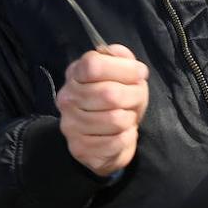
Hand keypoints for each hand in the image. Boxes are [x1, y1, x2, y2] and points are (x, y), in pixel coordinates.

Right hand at [57, 45, 149, 177]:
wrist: (108, 138)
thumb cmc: (118, 100)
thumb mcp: (124, 74)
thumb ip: (123, 59)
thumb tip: (129, 63)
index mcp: (76, 74)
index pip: (94, 65)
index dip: (124, 69)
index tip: (139, 74)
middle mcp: (67, 98)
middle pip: (109, 94)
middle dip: (134, 96)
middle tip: (136, 100)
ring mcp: (70, 125)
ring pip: (115, 119)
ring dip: (130, 118)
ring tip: (127, 117)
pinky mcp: (80, 148)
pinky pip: (116, 141)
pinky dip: (127, 137)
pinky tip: (122, 133)